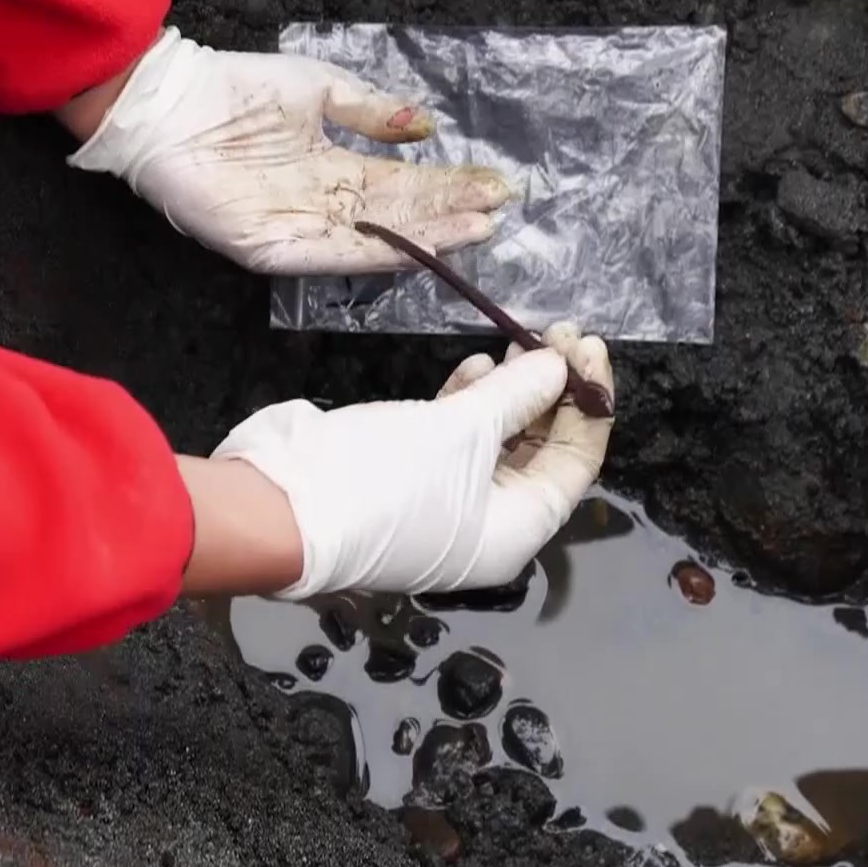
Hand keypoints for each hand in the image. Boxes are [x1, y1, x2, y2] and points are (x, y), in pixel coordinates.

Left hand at [61, 27, 512, 274]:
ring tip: (472, 229)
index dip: (447, 184)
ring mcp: (298, 228)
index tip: (493, 185)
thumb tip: (428, 124)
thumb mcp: (317, 88)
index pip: (402, 182)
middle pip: (398, 213)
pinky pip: (330, 254)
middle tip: (497, 212)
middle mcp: (323, 203)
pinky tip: (413, 246)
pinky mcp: (270, 247)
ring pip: (374, 237)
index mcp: (333, 165)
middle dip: (449, 212)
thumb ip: (371, 111)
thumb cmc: (235, 88)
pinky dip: (374, 252)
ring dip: (425, 235)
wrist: (168, 104)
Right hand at [205, 322, 613, 598]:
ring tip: (515, 341)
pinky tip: (474, 366)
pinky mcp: (406, 478)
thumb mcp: (462, 431)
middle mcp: (487, 527)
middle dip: (551, 392)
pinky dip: (468, 403)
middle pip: (539, 453)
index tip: (587, 347)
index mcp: (514, 534)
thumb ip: (519, 394)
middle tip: (556, 332)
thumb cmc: (383, 479)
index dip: (588, 404)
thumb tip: (561, 365)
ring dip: (510, 392)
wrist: (279, 504)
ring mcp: (444, 505)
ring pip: (496, 442)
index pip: (575, 466)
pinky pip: (454, 439)